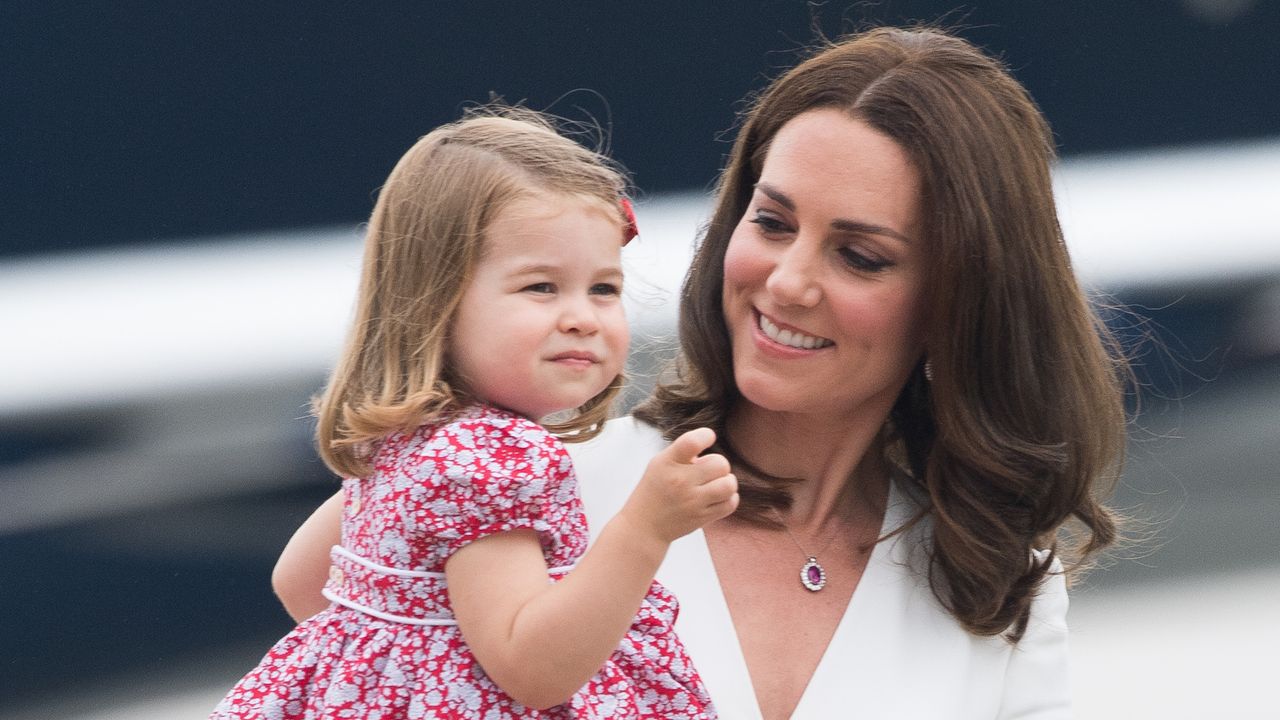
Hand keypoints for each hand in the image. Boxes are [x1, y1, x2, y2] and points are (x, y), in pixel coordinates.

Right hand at [617, 427, 738, 545]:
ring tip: (716, 483)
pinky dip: (729, 498)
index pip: (692, 442)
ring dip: (727, 481)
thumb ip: (684, 451)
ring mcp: (692, 502)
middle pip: (720, 464)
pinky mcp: (702, 518)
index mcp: (668, 463)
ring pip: (728, 485)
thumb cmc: (655, 489)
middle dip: (718, 464)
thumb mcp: (660, 463)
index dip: (706, 435)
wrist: (645, 526)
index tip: (708, 438)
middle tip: (708, 471)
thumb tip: (711, 444)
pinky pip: (730, 503)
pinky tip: (718, 496)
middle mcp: (680, 482)